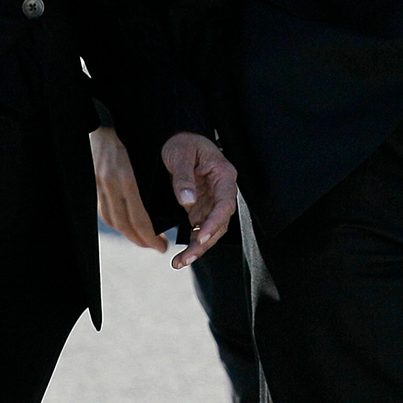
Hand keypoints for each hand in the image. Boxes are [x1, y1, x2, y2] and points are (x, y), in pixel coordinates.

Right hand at [90, 126, 166, 252]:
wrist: (103, 123)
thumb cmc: (131, 136)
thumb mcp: (147, 154)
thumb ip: (156, 180)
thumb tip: (176, 203)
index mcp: (127, 178)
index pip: (139, 219)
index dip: (151, 237)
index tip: (162, 246)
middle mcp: (111, 185)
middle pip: (124, 224)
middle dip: (141, 240)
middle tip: (157, 247)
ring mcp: (100, 185)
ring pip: (113, 220)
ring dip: (128, 234)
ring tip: (144, 239)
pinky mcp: (95, 183)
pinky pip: (104, 211)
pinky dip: (117, 222)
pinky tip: (128, 224)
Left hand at [162, 130, 237, 268]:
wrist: (176, 139)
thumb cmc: (182, 142)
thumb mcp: (181, 154)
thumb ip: (184, 177)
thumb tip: (187, 202)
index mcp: (224, 175)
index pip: (225, 203)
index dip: (216, 221)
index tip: (202, 236)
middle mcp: (222, 192)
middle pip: (220, 223)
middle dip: (205, 242)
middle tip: (186, 258)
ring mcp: (212, 202)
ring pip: (211, 231)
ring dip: (198, 248)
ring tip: (179, 262)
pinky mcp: (201, 209)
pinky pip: (200, 230)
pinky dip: (192, 244)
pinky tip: (181, 257)